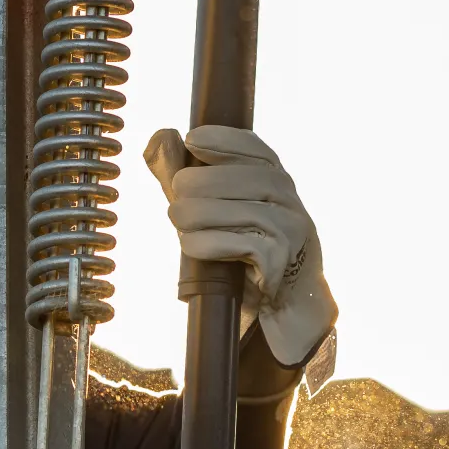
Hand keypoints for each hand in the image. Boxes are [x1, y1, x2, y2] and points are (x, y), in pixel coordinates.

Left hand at [144, 125, 335, 370]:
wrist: (285, 310)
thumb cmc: (245, 257)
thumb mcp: (216, 213)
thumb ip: (186, 178)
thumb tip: (159, 137)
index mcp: (276, 183)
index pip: (255, 149)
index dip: (223, 140)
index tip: (191, 141)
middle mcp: (289, 202)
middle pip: (240, 178)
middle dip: (199, 185)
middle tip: (175, 200)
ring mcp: (290, 231)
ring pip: (239, 210)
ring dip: (198, 216)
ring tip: (179, 224)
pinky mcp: (282, 263)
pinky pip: (240, 245)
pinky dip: (208, 244)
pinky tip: (192, 246)